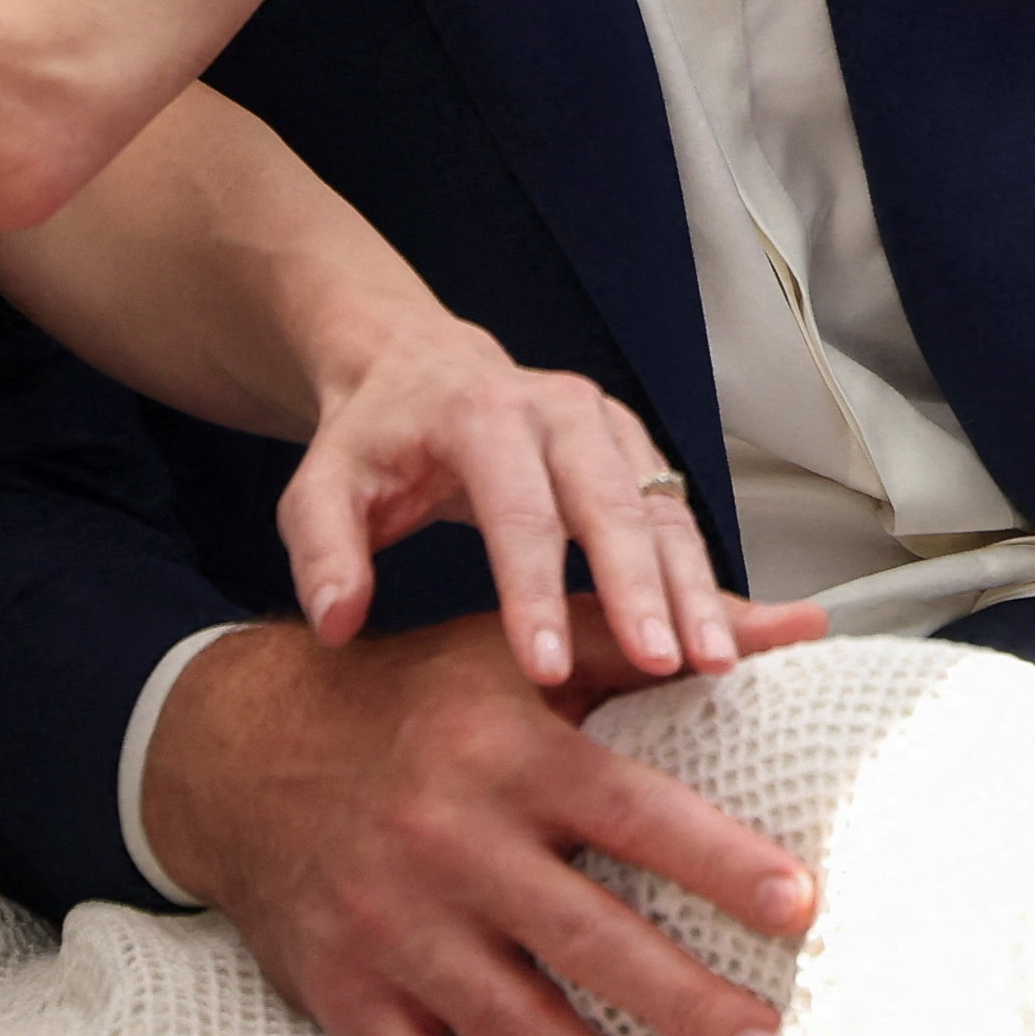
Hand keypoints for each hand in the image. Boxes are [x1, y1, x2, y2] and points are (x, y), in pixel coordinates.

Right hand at [146, 603, 831, 1035]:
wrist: (238, 751)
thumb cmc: (408, 699)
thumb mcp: (518, 644)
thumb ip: (653, 634)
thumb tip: (801, 625)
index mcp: (504, 749)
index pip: (627, 809)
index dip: (714, 857)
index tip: (797, 904)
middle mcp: (450, 840)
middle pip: (585, 939)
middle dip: (685, 1006)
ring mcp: (395, 928)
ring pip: (517, 1033)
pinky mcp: (349, 997)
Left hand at [277, 309, 743, 685]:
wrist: (417, 365)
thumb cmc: (373, 438)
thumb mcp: (320, 485)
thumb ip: (324, 549)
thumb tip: (340, 621)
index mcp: (481, 412)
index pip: (517, 511)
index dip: (535, 593)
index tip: (548, 670)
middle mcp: (557, 408)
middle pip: (611, 503)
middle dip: (642, 589)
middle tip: (663, 664)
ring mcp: (605, 423)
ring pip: (660, 508)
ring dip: (691, 585)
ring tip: (715, 659)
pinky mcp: (633, 445)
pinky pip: (675, 512)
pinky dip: (698, 572)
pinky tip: (715, 631)